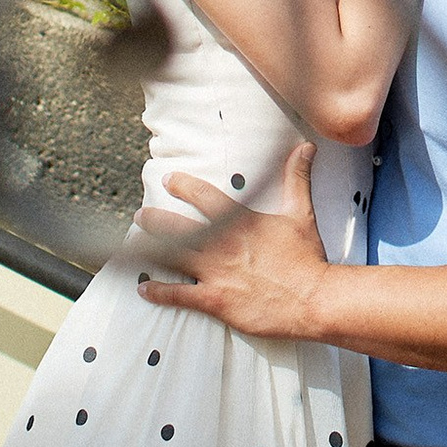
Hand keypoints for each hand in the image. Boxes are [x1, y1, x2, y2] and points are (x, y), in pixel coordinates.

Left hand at [136, 143, 333, 340]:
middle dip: (156, 220)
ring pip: (174, 257)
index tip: (169, 180)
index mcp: (241, 223)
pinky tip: (143, 288)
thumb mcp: (301, 213)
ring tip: (134, 245)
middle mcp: (223, 245)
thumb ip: (297, 178)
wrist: (313, 298)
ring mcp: (216, 273)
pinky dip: (159, 292)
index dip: (184, 186)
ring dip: (150, 250)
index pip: (206, 197)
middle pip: (180, 228)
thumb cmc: (307, 258)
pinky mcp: (216, 300)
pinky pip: (179, 295)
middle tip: (140, 215)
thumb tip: (305, 146)